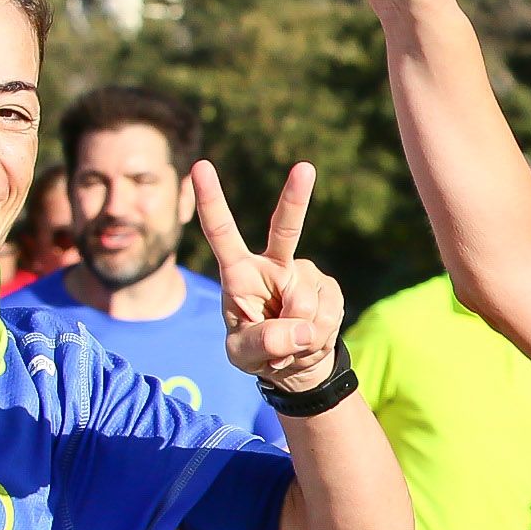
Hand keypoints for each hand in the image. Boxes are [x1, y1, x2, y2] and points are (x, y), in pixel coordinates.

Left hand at [194, 160, 347, 393]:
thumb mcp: (243, 356)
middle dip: (296, 197)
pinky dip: (317, 335)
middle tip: (304, 168)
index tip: (200, 166)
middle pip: (286, 229)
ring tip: (290, 342)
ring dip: (299, 333)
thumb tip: (301, 329)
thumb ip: (263, 343)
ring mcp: (304, 274)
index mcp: (238, 273)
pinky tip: (309, 337)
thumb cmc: (257, 352)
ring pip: (305, 303)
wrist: (295, 363)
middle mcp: (273, 265)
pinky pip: (327, 314)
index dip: (210, 201)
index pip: (221, 233)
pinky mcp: (329, 288)